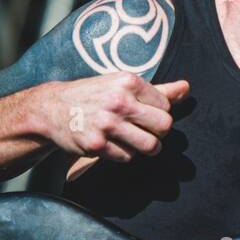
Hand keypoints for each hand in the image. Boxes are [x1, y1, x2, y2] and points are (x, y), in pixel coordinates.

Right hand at [35, 72, 189, 162]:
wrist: (52, 109)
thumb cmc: (94, 95)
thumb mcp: (122, 85)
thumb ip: (157, 90)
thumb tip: (187, 88)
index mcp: (128, 81)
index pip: (166, 106)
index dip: (158, 112)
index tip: (144, 113)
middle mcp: (118, 102)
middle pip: (165, 126)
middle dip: (159, 132)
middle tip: (145, 129)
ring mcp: (107, 125)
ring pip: (151, 146)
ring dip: (146, 147)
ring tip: (134, 140)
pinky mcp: (96, 145)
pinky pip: (128, 157)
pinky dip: (124, 154)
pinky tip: (113, 144)